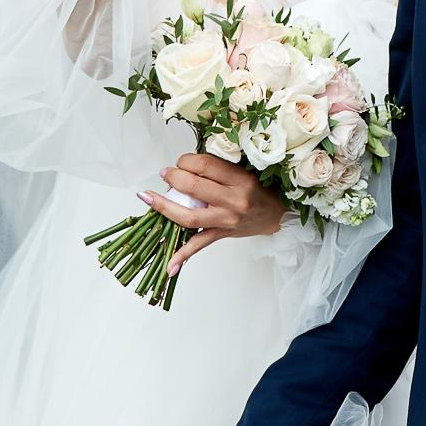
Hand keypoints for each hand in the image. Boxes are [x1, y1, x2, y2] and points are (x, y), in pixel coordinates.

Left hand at [146, 152, 287, 275]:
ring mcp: (226, 220)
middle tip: (166, 174)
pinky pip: (199, 245)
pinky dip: (182, 255)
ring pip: (188, 216)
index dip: (186, 160)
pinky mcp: (222, 235)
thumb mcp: (244, 172)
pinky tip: (168, 265)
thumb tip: (186, 165)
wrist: (277, 215)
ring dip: (164, 206)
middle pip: (193, 187)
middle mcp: (233, 200)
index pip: (205, 165)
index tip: (181, 161)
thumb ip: (218, 168)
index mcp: (240, 179)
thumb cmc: (259, 190)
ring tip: (149, 197)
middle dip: (173, 178)